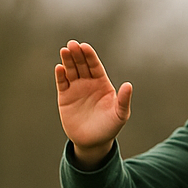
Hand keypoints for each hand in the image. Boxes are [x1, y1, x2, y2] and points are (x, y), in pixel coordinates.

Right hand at [55, 40, 130, 168]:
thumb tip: (128, 85)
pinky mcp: (65, 98)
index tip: (85, 47)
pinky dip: (60, 75)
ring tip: (64, 50)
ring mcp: (76, 89)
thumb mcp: (120, 115)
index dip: (90, 56)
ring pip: (71, 71)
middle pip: (81, 65)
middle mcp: (88, 83)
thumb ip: (123, 100)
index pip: (95, 66)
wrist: (93, 142)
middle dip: (77, 54)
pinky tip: (59, 67)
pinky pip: (62, 83)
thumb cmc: (109, 127)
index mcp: (102, 83)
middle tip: (72, 44)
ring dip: (67, 60)